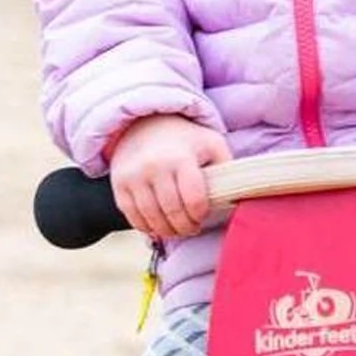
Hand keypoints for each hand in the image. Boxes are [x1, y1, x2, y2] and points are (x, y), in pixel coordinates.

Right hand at [108, 114, 231, 239]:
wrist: (144, 123)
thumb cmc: (186, 139)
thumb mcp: (212, 144)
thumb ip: (227, 168)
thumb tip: (236, 197)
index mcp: (181, 157)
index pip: (194, 200)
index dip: (201, 215)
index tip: (203, 215)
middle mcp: (154, 167)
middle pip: (173, 213)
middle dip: (186, 227)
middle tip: (192, 227)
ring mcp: (134, 177)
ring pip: (152, 219)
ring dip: (168, 231)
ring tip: (177, 229)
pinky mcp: (119, 185)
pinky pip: (134, 218)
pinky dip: (147, 227)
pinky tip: (159, 225)